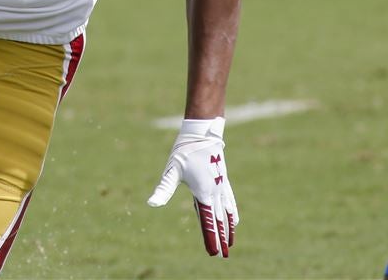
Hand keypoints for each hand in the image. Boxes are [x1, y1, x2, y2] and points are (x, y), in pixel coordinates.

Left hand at [147, 116, 237, 256]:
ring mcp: (221, 186)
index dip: (211, 238)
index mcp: (203, 193)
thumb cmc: (185, 150)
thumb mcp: (172, 170)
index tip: (214, 253)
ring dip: (229, 229)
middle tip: (223, 256)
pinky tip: (235, 220)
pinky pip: (231, 201)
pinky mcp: (223, 180)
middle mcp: (215, 192)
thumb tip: (152, 203)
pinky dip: (233, 214)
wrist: (203, 132)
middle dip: (221, 239)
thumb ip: (164, 188)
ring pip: (227, 213)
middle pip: (219, 220)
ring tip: (231, 244)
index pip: (208, 221)